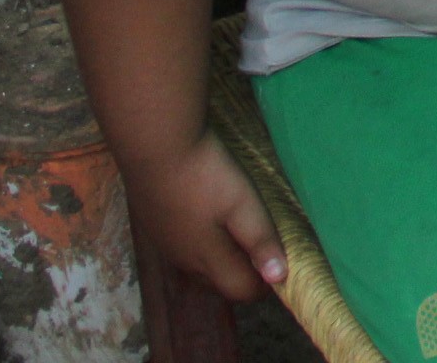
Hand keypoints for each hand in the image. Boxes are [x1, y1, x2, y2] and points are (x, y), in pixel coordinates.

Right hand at [122, 131, 287, 302]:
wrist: (155, 145)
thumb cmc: (206, 175)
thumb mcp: (243, 204)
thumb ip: (261, 241)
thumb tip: (280, 279)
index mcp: (208, 259)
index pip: (241, 291)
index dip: (265, 282)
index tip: (281, 259)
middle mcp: (183, 259)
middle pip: (219, 282)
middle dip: (244, 272)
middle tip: (264, 242)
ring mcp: (165, 242)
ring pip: (199, 265)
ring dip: (221, 256)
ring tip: (239, 226)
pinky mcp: (154, 223)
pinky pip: (183, 246)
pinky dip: (201, 241)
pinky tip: (207, 212)